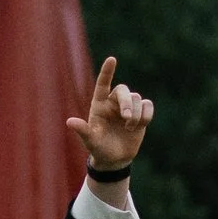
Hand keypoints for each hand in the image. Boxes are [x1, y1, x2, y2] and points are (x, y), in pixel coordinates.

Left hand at [68, 56, 153, 174]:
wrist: (115, 159)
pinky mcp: (141, 114)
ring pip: (137, 99)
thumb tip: (69, 122)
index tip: (112, 59)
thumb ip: (82, 130)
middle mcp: (113, 103)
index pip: (103, 84)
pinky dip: (146, 114)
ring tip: (129, 128)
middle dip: (127, 103)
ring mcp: (128, 107)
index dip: (107, 72)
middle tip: (127, 118)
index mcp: (99, 104)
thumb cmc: (99, 148)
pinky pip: (148, 105)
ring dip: (136, 114)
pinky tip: (140, 125)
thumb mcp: (90, 141)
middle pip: (124, 90)